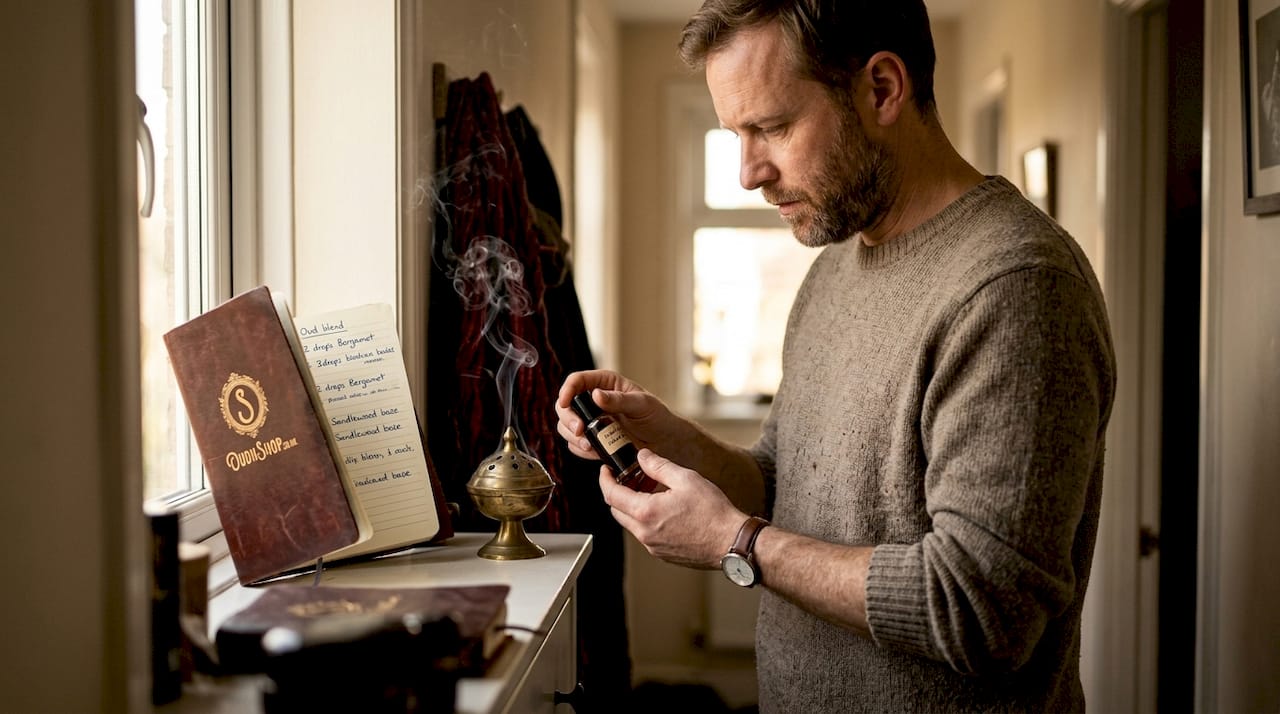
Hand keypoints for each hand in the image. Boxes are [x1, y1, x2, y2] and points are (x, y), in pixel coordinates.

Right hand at [554, 370, 675, 460]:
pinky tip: (596, 452)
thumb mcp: (642, 404)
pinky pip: (576, 445)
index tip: (565, 402)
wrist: (664, 442)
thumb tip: (596, 395)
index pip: (577, 381)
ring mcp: (591, 421)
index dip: (567, 390)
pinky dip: (582, 449)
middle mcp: (594, 401)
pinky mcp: (593, 440)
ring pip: (566, 427)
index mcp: (604, 384)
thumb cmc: (657, 416)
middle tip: (580, 430)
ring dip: (573, 437)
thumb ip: (619, 399)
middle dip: (568, 419)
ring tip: (590, 445)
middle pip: (565, 406)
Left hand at [598, 447, 743, 569]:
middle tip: (629, 479)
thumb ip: (658, 466)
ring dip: (633, 508)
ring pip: (631, 524)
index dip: (605, 480)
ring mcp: (653, 547)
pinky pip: (645, 535)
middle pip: (617, 511)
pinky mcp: (663, 554)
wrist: (731, 542)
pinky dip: (646, 521)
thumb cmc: (713, 513)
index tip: (606, 471)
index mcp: (646, 512)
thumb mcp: (685, 479)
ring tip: (649, 492)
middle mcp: (645, 533)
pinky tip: (663, 510)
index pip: (611, 495)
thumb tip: (642, 457)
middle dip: (617, 493)